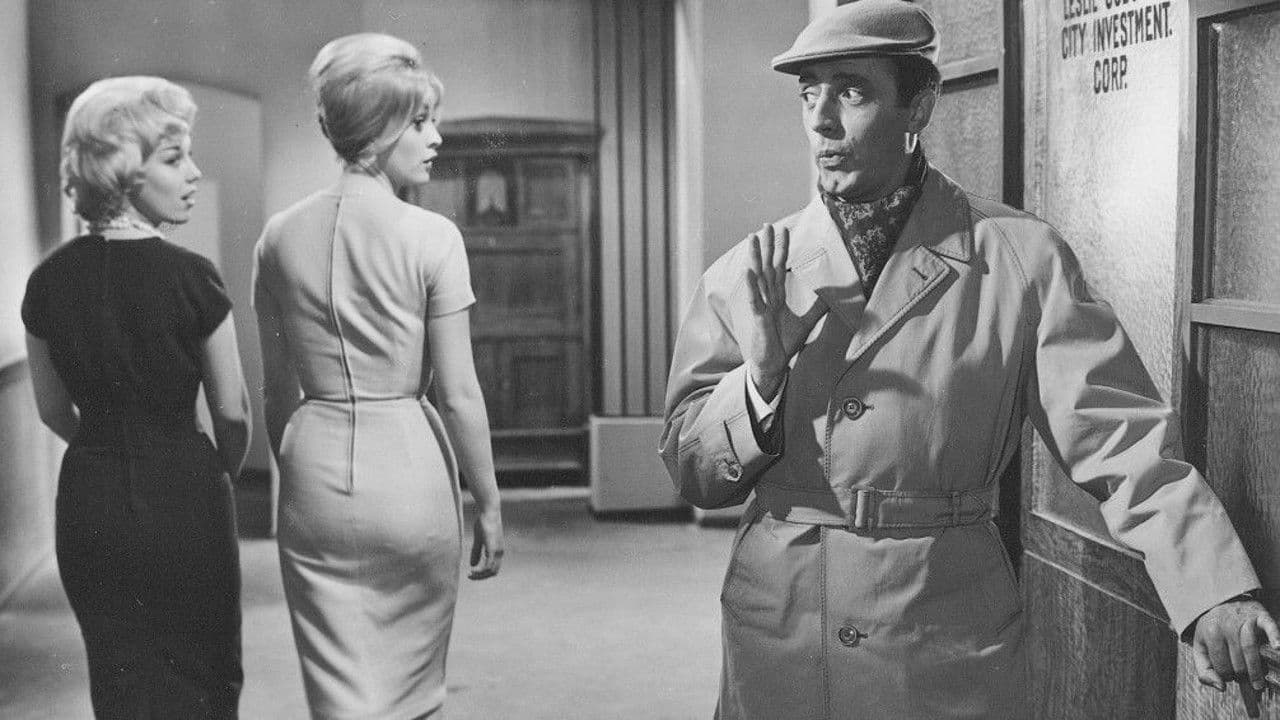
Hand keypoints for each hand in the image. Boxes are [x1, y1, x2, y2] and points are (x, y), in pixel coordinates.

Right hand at [468, 507, 503, 579]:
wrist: (489, 510)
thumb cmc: (484, 522)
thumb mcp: (479, 539)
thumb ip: (476, 552)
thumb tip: (473, 565)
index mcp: (498, 551)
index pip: (493, 569)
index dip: (483, 574)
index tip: (471, 573)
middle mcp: (500, 552)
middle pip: (493, 572)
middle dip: (481, 577)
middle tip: (470, 576)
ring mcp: (497, 549)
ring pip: (491, 570)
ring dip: (480, 575)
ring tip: (470, 574)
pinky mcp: (492, 546)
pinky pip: (488, 563)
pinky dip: (481, 570)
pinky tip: (473, 569)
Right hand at [744, 224, 812, 399]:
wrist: (773, 364)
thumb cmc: (783, 343)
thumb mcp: (806, 322)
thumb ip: (817, 308)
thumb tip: (832, 297)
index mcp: (777, 296)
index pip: (780, 267)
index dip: (782, 249)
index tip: (783, 230)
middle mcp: (768, 297)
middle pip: (767, 266)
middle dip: (767, 245)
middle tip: (765, 224)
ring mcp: (761, 306)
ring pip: (758, 277)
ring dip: (755, 257)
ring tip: (751, 238)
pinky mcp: (758, 318)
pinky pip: (754, 299)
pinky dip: (751, 285)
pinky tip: (748, 270)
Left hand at [1192, 598, 1279, 713]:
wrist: (1223, 601)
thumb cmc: (1213, 630)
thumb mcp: (1200, 647)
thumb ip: (1204, 669)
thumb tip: (1221, 688)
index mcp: (1210, 633)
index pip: (1221, 665)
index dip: (1226, 675)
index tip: (1230, 676)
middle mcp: (1226, 625)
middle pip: (1237, 661)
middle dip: (1242, 675)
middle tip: (1246, 680)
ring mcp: (1243, 619)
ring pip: (1250, 649)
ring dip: (1256, 670)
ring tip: (1259, 684)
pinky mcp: (1260, 615)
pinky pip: (1269, 626)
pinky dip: (1275, 637)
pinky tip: (1277, 647)